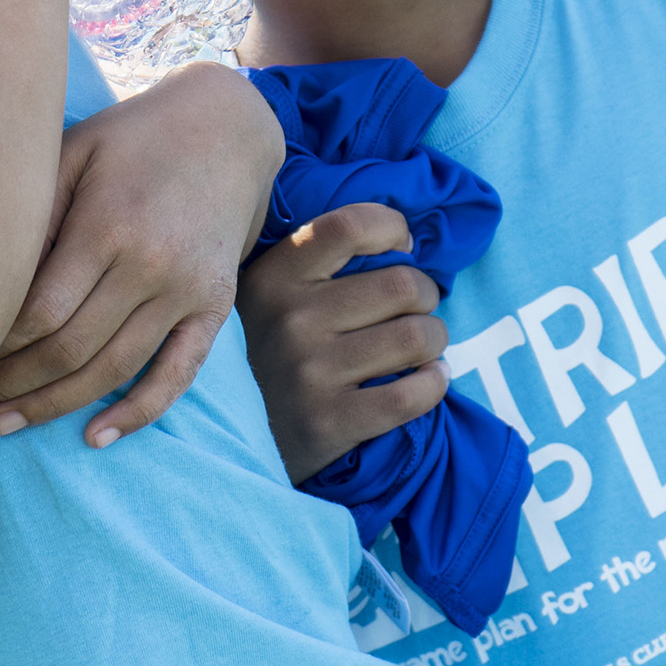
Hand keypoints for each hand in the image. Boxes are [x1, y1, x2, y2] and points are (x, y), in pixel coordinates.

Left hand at [0, 61, 279, 446]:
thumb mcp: (74, 152)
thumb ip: (34, 211)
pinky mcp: (214, 307)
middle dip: (11, 383)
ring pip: (113, 369)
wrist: (227, 128)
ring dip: (55, 405)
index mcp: (108, 225)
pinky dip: (137, 412)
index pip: (40, 312)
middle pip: (70, 349)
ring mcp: (187, 291)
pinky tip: (96, 437)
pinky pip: (177, 374)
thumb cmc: (131, 138)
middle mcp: (151, 266)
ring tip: (4, 424)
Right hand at [238, 204, 449, 482]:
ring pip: (416, 337)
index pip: (350, 226)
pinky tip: (428, 378)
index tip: (401, 247)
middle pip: (402, 284)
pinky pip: (413, 394)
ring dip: (434, 340)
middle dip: (425, 296)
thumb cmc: (268, 354)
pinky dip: (434, 382)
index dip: (392, 228)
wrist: (231, 440)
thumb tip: (404, 240)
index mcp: (273, 278)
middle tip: (415, 310)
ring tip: (422, 348)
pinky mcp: (328, 422)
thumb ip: (315, 261)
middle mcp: (289, 320)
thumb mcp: (269, 296)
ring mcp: (308, 373)